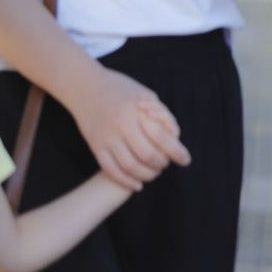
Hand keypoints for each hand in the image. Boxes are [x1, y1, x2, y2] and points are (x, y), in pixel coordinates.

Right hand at [69, 68, 190, 190]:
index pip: (162, 137)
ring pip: (129, 166)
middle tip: (166, 164)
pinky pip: (110, 169)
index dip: (177, 152)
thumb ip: (162, 116)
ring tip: (153, 173)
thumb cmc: (122, 89)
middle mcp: (122, 125)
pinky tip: (136, 185)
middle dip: (161, 164)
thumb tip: (175, 137)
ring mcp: (107, 137)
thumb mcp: (146, 94)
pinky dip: (125, 180)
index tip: (185, 160)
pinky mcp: (95, 146)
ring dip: (146, 175)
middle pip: (148, 155)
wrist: (85, 87)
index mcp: (137, 110)